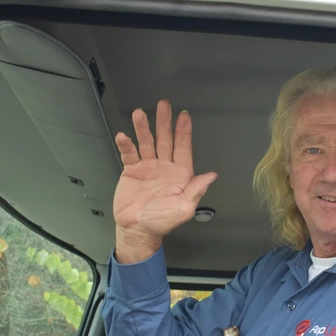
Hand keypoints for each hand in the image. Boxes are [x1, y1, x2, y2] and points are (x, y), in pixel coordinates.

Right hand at [113, 101, 217, 262]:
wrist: (137, 229)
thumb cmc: (161, 222)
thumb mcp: (183, 208)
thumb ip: (197, 190)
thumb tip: (212, 176)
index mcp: (180, 175)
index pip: (183, 148)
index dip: (184, 131)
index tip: (184, 116)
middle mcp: (165, 167)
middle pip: (165, 140)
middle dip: (164, 122)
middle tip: (163, 105)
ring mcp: (148, 167)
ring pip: (146, 142)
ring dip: (143, 128)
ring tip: (139, 114)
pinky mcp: (132, 171)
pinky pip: (129, 154)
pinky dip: (126, 145)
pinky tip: (123, 135)